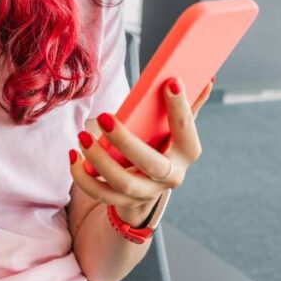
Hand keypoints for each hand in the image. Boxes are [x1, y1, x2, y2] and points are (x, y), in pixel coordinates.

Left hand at [68, 76, 213, 225]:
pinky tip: (74, 155)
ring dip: (99, 160)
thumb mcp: (177, 126)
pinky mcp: (124, 201)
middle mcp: (171, 177)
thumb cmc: (163, 143)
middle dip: (126, 141)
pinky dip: (83, 177)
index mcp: (187, 153)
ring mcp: (147, 192)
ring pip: (123, 183)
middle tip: (104, 117)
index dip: (180, 107)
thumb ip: (188, 106)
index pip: (186, 130)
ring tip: (82, 137)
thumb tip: (206, 79)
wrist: (150, 183)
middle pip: (151, 164)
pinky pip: (100, 194)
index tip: (170, 81)